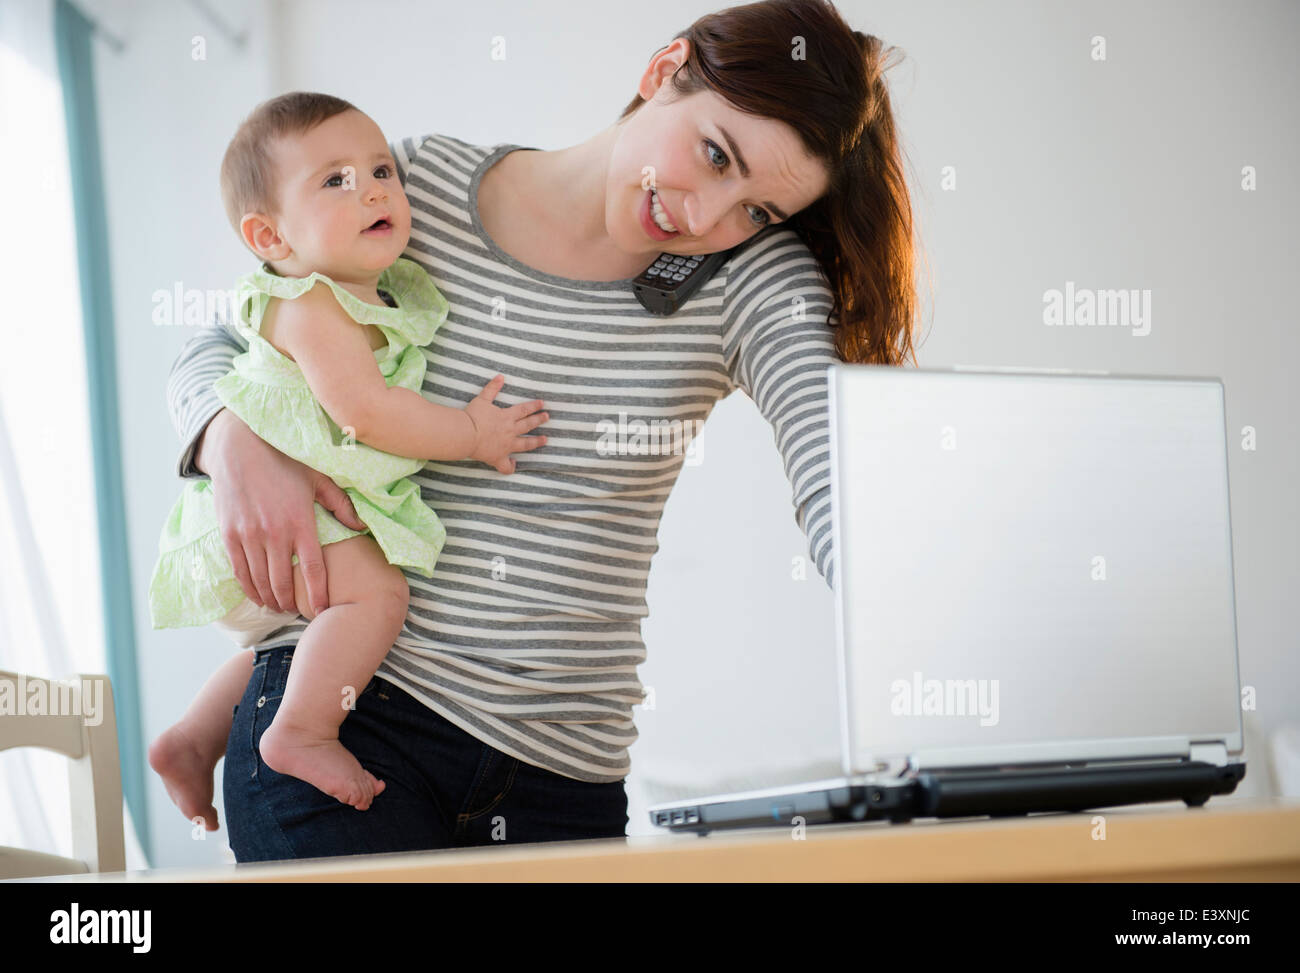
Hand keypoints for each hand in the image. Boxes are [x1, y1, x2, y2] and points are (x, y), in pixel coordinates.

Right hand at [198, 409, 366, 613]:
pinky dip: (249, 588)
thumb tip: (362, 527)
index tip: (322, 611)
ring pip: (260, 580)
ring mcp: (249, 535)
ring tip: (280, 607)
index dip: (318, 594)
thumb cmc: (284, 461)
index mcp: (300, 521)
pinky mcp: (229, 534)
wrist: (240, 446)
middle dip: (292, 602)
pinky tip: (258, 596)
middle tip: (298, 612)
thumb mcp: (318, 478)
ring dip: (271, 599)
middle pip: (284, 582)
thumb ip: (341, 505)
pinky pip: (239, 570)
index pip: (313, 569)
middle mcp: (274, 533)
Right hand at [463, 374, 548, 473]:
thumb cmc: (472, 416)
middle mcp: (509, 431)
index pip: (524, 410)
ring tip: (545, 440)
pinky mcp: (498, 458)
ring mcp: (506, 446)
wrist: (466, 434)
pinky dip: (510, 466)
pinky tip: (514, 464)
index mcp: (506, 417)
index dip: (534, 406)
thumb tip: (500, 376)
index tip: (542, 404)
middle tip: (547, 417)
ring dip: (536, 442)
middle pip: (528, 425)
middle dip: (539, 420)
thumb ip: (492, 388)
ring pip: (525, 445)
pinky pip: (506, 466)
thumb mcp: (482, 399)